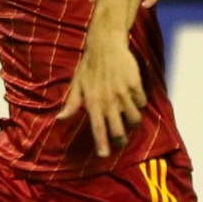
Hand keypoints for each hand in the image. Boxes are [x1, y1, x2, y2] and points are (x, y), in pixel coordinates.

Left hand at [57, 30, 145, 158]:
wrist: (105, 45)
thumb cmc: (88, 66)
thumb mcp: (76, 85)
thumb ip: (71, 104)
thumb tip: (60, 119)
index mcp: (93, 102)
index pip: (98, 129)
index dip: (102, 144)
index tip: (104, 156)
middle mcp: (109, 101)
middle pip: (119, 130)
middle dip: (120, 140)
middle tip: (120, 142)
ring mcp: (123, 93)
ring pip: (134, 119)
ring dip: (133, 123)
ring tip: (129, 121)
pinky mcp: (135, 85)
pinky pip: (142, 103)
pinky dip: (139, 104)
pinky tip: (134, 99)